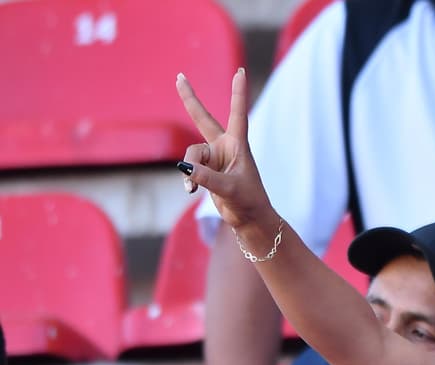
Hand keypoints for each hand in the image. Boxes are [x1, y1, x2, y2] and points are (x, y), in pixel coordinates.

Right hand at [174, 68, 276, 234]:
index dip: (238, 92)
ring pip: (191, 154)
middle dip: (190, 99)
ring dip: (190, 170)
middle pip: (203, 118)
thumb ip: (207, 177)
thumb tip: (183, 167)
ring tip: (192, 188)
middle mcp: (225, 147)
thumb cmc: (248, 202)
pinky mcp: (206, 169)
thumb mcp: (229, 189)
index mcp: (238, 145)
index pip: (238, 113)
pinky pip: (188, 168)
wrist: (249, 219)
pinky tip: (190, 190)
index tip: (240, 71)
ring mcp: (214, 157)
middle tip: (179, 76)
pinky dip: (188, 179)